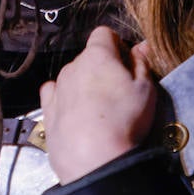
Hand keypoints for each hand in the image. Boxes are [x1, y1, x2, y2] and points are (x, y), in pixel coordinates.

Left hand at [39, 26, 156, 182]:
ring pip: (73, 76)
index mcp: (97, 55)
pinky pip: (55, 94)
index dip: (117, 45)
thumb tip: (141, 46)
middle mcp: (73, 66)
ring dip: (85, 85)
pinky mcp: (47, 110)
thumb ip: (142, 63)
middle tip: (119, 91)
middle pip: (89, 57)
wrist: (95, 161)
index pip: (104, 34)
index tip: (126, 63)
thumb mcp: (146, 90)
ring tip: (100, 111)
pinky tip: (76, 113)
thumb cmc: (124, 121)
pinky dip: (65, 98)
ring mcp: (57, 88)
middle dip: (103, 68)